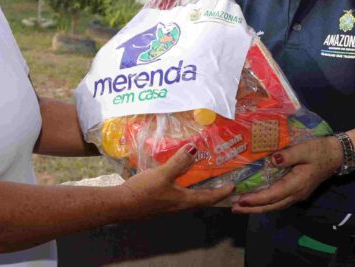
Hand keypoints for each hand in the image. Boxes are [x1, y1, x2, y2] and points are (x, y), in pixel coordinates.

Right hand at [118, 144, 233, 217]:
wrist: (121, 204)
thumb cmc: (144, 191)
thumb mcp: (163, 174)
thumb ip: (179, 162)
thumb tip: (195, 148)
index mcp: (184, 200)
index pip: (209, 198)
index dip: (221, 192)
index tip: (233, 186)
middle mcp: (179, 205)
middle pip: (201, 200)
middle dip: (212, 192)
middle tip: (221, 182)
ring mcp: (169, 205)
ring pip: (190, 198)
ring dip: (199, 190)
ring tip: (202, 178)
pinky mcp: (159, 202)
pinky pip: (178, 195)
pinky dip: (185, 188)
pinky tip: (178, 179)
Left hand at [231, 135, 341, 214]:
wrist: (335, 155)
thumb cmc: (319, 150)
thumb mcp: (304, 149)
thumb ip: (288, 155)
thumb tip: (273, 160)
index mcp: (297, 184)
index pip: (273, 195)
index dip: (256, 199)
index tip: (241, 200)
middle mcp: (296, 193)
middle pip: (272, 206)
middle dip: (253, 209)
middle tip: (234, 208)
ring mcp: (297, 194)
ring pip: (275, 205)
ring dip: (258, 208)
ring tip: (241, 207)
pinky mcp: (297, 191)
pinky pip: (279, 201)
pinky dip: (266, 203)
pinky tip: (256, 200)